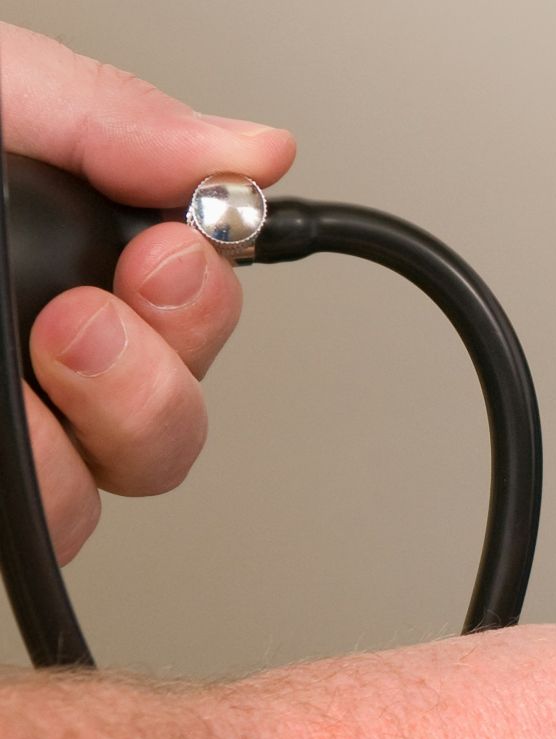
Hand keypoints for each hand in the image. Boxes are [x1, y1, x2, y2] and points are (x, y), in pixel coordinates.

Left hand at [0, 23, 294, 560]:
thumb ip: (114, 118)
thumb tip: (261, 151)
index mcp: (61, 269)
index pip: (190, 319)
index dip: (203, 302)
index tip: (162, 256)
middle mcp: (42, 366)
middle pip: (174, 433)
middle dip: (157, 379)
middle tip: (83, 320)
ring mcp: (15, 438)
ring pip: (117, 493)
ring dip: (99, 431)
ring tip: (35, 360)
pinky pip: (47, 535)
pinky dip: (38, 491)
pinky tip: (9, 417)